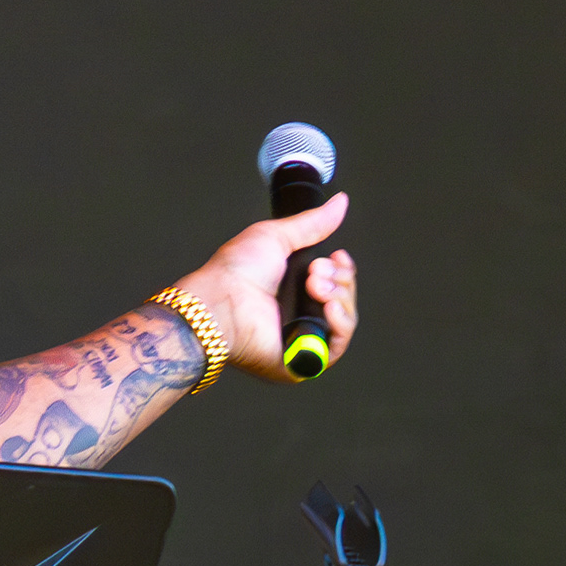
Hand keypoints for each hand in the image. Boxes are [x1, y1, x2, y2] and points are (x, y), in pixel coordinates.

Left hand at [171, 190, 357, 380]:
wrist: (221, 301)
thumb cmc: (236, 271)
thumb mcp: (277, 236)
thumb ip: (312, 224)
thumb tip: (340, 203)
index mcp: (294, 291)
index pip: (336, 283)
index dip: (343, 270)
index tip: (338, 256)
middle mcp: (300, 316)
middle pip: (344, 299)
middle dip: (338, 279)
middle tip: (315, 272)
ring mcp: (302, 341)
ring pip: (345, 321)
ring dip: (340, 297)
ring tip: (315, 286)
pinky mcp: (302, 363)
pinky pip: (336, 347)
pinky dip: (341, 324)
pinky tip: (330, 306)